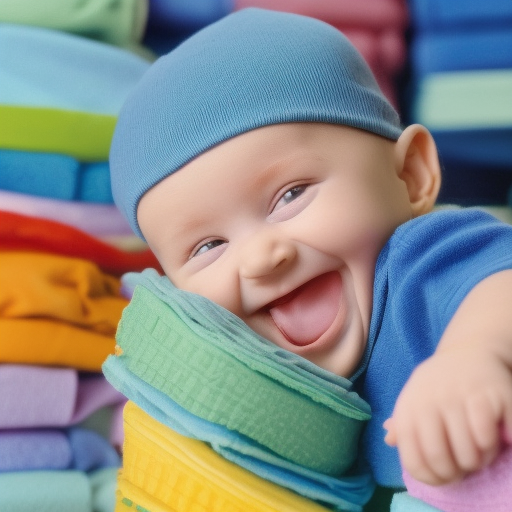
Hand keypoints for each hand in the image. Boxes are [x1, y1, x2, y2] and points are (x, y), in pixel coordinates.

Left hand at [384, 347, 511, 485]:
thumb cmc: (439, 383)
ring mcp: (458, 395)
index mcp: (408, 408)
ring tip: (481, 449)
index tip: (446, 477)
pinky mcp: (488, 393)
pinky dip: (493, 443)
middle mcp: (430, 401)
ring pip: (469, 453)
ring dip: (479, 460)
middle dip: (457, 472)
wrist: (469, 350)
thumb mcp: (415, 397)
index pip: (414, 461)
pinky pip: (487, 435)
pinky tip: (495, 435)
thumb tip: (389, 439)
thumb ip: (403, 423)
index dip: (433, 479)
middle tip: (466, 465)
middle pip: (441, 460)